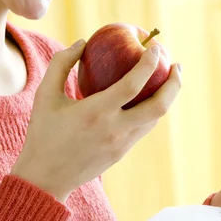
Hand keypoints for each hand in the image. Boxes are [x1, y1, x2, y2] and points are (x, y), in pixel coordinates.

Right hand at [11, 40, 181, 202]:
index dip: (149, 63)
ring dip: (167, 97)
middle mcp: (114, 129)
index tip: (156, 47)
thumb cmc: (43, 132)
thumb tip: (83, 42)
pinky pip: (144, 127)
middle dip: (174, 84)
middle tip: (177, 64)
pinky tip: (149, 96)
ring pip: (155, 118)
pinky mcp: (122, 153)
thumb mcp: (44, 94)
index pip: (133, 84)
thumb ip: (61, 63)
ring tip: (169, 77)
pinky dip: (152, 109)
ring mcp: (121, 144)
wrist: (44, 179)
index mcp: (96, 112)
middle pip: (159, 106)